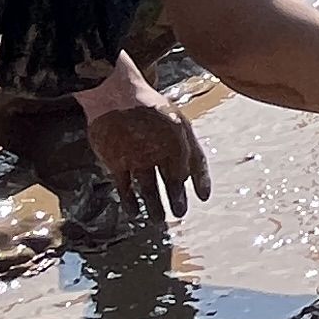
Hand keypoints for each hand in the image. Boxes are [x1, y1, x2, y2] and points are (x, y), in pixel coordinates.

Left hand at [84, 88, 208, 224]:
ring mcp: (138, 156)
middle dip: (176, 197)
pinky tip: (134, 213)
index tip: (204, 197)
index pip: (194, 162)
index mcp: (178, 139)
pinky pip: (125, 186)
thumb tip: (185, 182)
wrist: (114, 99)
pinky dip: (129, 200)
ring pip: (148, 186)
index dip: (201, 179)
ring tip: (158, 220)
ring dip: (154, 204)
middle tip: (180, 213)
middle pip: (171, 178)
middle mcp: (159, 149)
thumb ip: (182, 160)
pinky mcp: (117, 162)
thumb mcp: (175, 135)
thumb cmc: (150, 112)